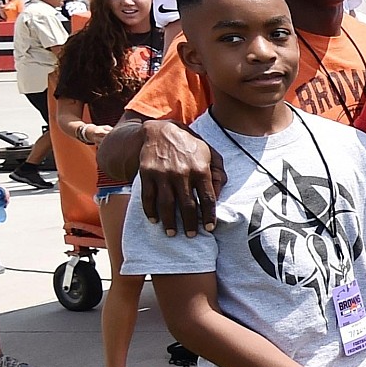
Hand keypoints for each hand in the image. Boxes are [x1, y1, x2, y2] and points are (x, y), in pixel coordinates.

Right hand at [136, 119, 224, 236]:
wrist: (160, 130)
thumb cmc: (189, 145)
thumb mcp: (210, 153)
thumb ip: (218, 173)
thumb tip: (219, 194)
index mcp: (200, 169)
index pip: (208, 198)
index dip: (209, 215)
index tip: (210, 228)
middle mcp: (182, 173)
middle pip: (187, 205)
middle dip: (190, 224)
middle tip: (191, 236)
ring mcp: (163, 174)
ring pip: (166, 204)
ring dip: (169, 222)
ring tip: (172, 233)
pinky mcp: (147, 174)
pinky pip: (148, 197)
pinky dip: (150, 211)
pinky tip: (154, 220)